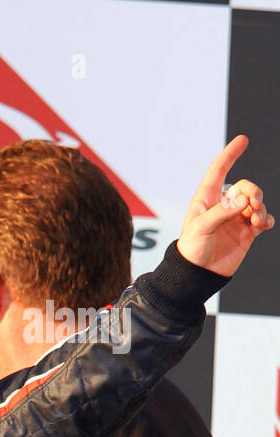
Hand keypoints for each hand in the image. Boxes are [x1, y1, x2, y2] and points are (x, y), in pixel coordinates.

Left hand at [176, 134, 272, 276]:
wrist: (198, 274)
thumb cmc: (192, 249)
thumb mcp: (201, 228)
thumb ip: (221, 212)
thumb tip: (243, 200)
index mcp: (207, 199)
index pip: (219, 171)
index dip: (230, 154)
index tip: (242, 139)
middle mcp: (223, 206)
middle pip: (246, 187)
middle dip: (254, 191)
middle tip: (253, 204)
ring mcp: (236, 218)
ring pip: (256, 203)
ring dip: (260, 208)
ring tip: (255, 220)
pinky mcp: (247, 232)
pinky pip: (264, 219)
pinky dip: (267, 220)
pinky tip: (263, 225)